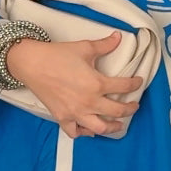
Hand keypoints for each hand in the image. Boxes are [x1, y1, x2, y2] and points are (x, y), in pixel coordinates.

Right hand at [4, 31, 142, 136]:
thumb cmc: (57, 55)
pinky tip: (90, 129)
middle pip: (117, 111)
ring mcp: (76, 112)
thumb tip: (119, 37)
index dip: (135, 84)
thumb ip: (104, 45)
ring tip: (118, 124)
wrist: (32, 63)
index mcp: (97, 84)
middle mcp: (89, 102)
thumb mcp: (84, 47)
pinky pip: (76, 132)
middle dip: (130, 109)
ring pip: (100, 128)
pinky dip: (84, 133)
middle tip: (133, 106)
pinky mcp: (62, 117)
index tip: (138, 82)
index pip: (124, 86)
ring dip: (112, 127)